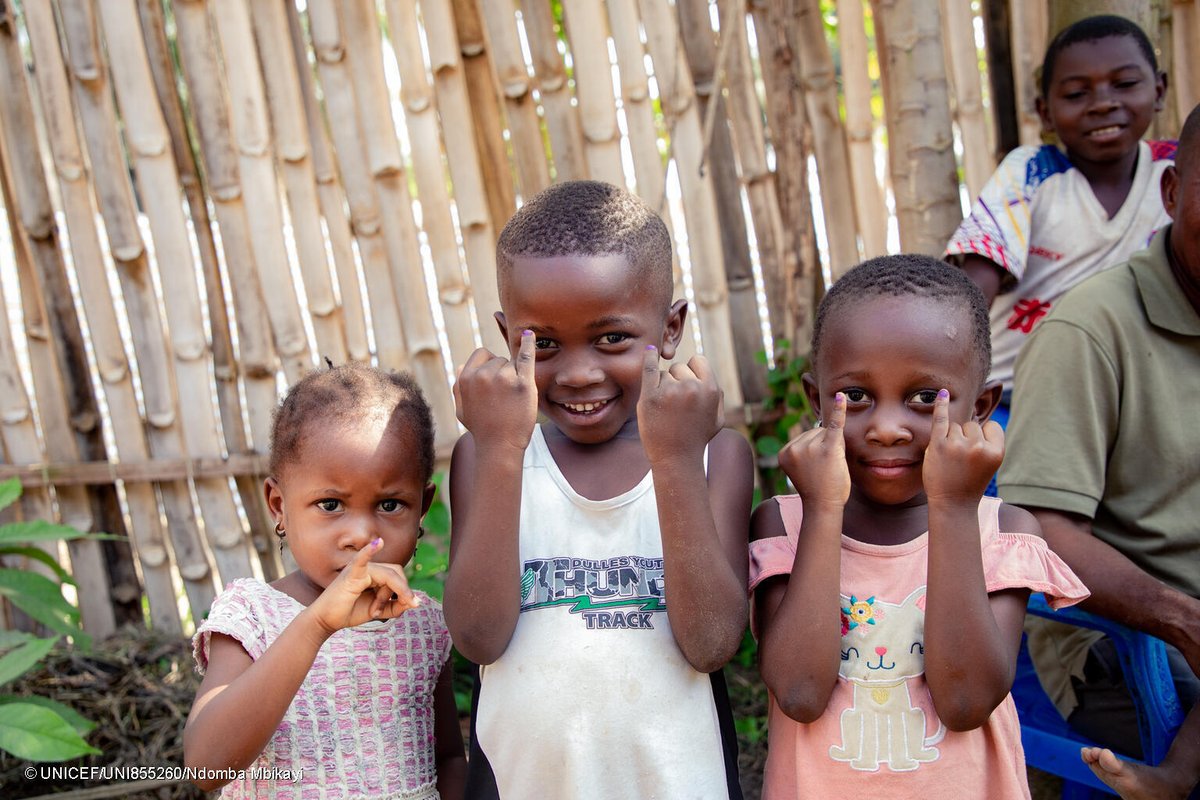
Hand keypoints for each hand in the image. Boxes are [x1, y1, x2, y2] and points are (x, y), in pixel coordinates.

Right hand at [308, 539, 419, 635]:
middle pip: (395, 574)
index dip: (403, 592)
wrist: (326, 620)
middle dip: (397, 593)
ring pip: (387, 576)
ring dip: (384, 597)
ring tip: (374, 611)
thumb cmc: (350, 611)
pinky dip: (370, 551)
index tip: (403, 608)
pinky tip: (378, 542)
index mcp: (376, 573)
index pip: (397, 576)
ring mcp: (360, 568)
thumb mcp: (379, 610)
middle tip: (382, 611)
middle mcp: (369, 567)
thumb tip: (415, 602)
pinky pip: (362, 559)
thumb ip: (396, 606)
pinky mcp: (352, 573)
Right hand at [453, 330, 537, 451]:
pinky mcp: (523, 384)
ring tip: (512, 399)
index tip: (494, 381)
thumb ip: (458, 387)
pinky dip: (529, 345)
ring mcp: (504, 378)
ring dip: (515, 376)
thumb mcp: (461, 409)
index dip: (489, 365)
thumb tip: (462, 365)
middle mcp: (484, 374)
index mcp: (467, 377)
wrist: (499, 447)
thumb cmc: (481, 429)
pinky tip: (529, 335)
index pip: (482, 354)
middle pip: (499, 359)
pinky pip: (526, 357)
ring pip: (513, 364)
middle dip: (503, 372)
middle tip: (503, 397)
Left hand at [637, 348, 723, 463]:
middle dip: (678, 380)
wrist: (676, 459)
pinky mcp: (650, 397)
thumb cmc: (697, 438)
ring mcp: (669, 391)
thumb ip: (716, 393)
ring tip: (667, 410)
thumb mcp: (718, 417)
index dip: (693, 371)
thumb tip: (704, 370)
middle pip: (680, 367)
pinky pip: (649, 369)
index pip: (698, 361)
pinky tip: (649, 351)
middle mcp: (691, 387)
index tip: (689, 384)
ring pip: (664, 374)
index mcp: (710, 389)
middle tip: (677, 405)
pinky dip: (648, 359)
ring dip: (663, 387)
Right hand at [778, 392, 849, 508]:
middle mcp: (794, 447)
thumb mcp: (804, 467)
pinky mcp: (828, 449)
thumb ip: (807, 447)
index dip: (816, 451)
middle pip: (816, 433)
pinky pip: (834, 425)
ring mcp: (810, 447)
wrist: (824, 507)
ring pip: (826, 433)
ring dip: (832, 446)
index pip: (806, 437)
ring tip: (828, 467)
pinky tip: (842, 397)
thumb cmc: (817, 489)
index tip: (813, 471)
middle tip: (823, 469)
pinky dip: (838, 410)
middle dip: (824, 446)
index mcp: (784, 452)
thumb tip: (824, 422)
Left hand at [922, 389, 1003, 504]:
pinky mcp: (939, 446)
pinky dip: (940, 405)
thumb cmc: (970, 482)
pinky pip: (941, 419)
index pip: (990, 427)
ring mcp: (958, 446)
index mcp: (996, 452)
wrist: (953, 504)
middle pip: (972, 426)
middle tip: (961, 462)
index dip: (983, 438)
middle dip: (965, 439)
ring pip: (956, 427)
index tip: (977, 455)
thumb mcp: (989, 462)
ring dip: (951, 439)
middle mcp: (978, 447)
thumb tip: (974, 411)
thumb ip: (986, 440)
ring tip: (951, 460)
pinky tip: (942, 393)